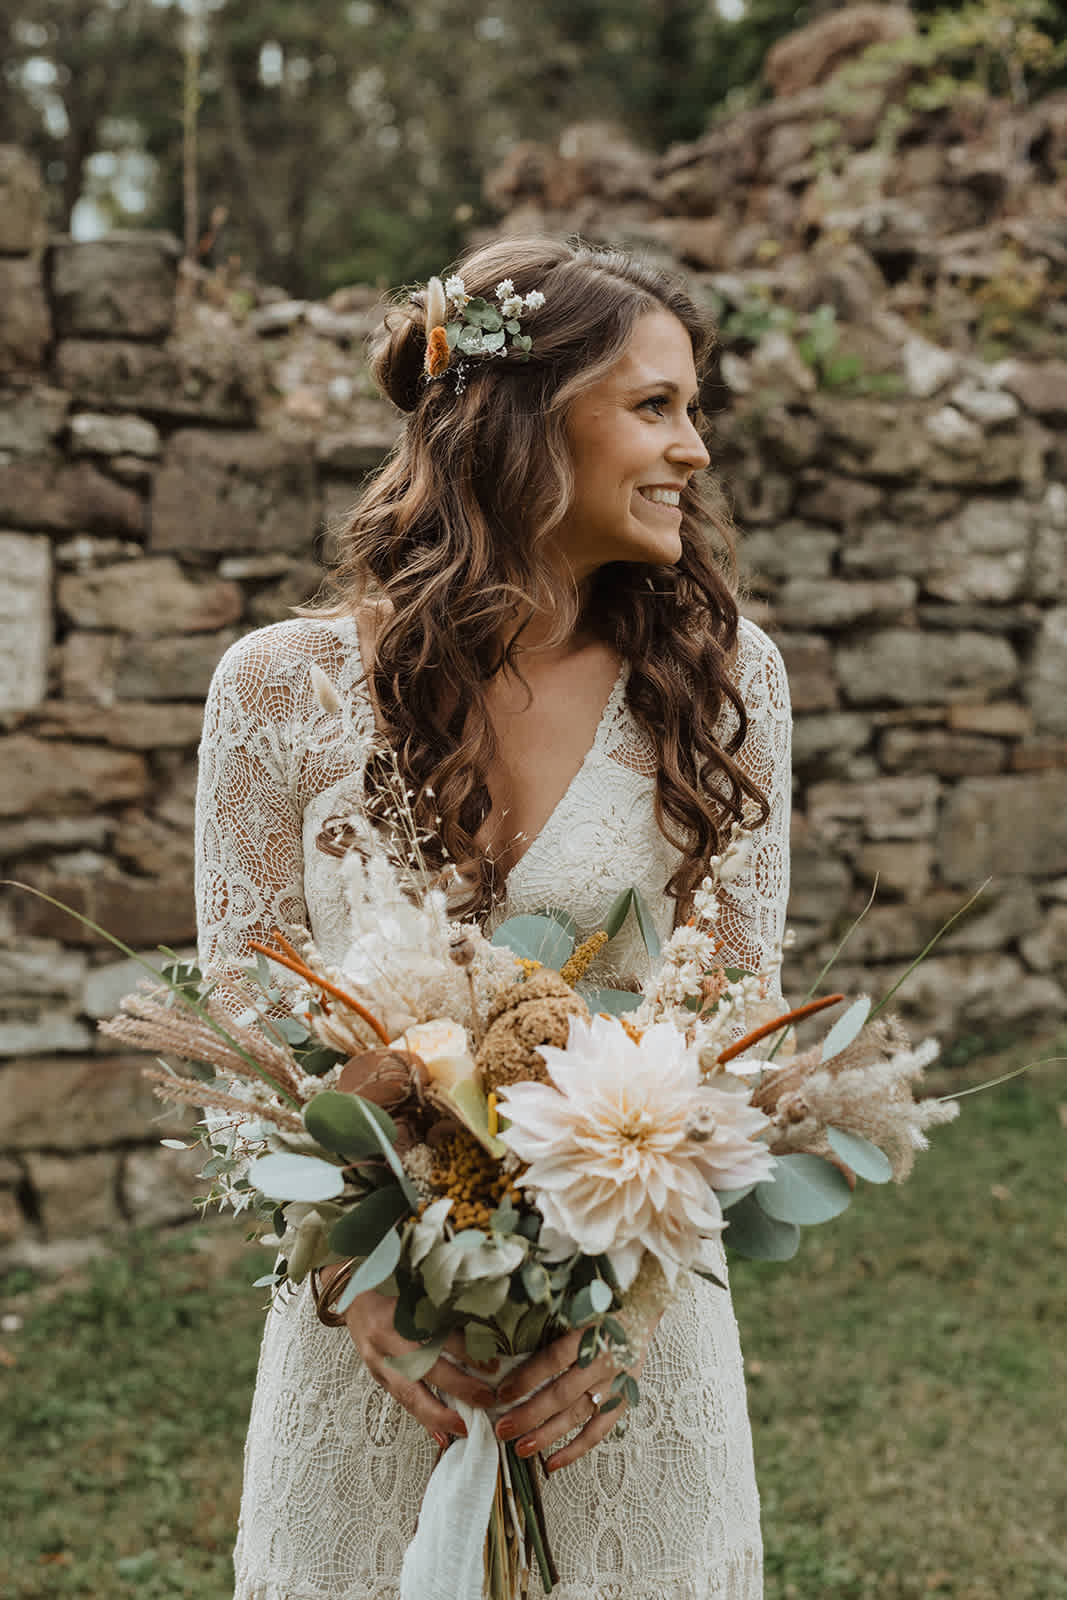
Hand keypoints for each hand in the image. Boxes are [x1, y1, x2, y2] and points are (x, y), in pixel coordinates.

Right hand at [338, 1285, 497, 1444]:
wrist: (351, 1292)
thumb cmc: (389, 1284)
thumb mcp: (416, 1286)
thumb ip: (444, 1303)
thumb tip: (485, 1323)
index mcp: (398, 1311)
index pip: (437, 1333)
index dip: (466, 1350)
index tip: (492, 1363)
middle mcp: (386, 1338)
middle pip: (423, 1367)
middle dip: (458, 1387)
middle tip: (487, 1398)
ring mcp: (378, 1360)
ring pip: (409, 1393)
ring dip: (439, 1414)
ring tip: (465, 1426)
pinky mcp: (377, 1375)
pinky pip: (401, 1401)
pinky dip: (424, 1419)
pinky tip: (442, 1435)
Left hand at [492, 1317, 658, 1473]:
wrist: (640, 1309)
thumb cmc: (600, 1306)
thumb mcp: (575, 1306)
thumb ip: (549, 1325)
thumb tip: (508, 1343)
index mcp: (590, 1334)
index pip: (554, 1359)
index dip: (527, 1377)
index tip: (502, 1393)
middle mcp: (603, 1362)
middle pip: (562, 1393)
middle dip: (530, 1414)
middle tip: (504, 1429)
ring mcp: (614, 1384)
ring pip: (578, 1415)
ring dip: (547, 1435)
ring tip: (521, 1449)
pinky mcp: (622, 1400)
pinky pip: (599, 1431)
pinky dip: (575, 1449)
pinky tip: (552, 1463)